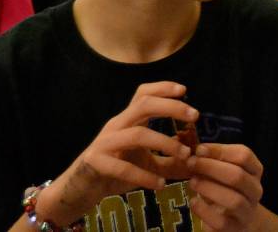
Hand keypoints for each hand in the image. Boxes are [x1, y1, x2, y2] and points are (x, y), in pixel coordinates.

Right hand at [37, 82, 197, 223]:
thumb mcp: (147, 162)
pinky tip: (160, 185)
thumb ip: (170, 159)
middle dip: (171, 107)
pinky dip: (144, 176)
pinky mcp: (96, 162)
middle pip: (143, 105)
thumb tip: (197, 160)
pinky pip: (123, 167)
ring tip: (185, 155)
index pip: (143, 94)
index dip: (162, 87)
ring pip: (138, 134)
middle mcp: (116, 125)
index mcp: (128, 120)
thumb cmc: (116, 170)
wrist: (81, 189)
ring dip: (166, 143)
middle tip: (195, 115)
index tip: (184, 90)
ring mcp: (105, 142)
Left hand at [186, 143, 265, 230]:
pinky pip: (222, 222)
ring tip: (192, 182)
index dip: (220, 150)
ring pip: (233, 200)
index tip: (199, 149)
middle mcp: (255, 190)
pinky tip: (194, 202)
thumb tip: (196, 150)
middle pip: (238, 176)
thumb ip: (213, 159)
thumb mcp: (225, 170)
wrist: (242, 220)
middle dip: (211, 168)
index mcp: (255, 170)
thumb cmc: (229, 188)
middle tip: (191, 164)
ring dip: (209, 189)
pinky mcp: (235, 228)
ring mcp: (247, 211)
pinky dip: (205, 211)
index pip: (244, 155)